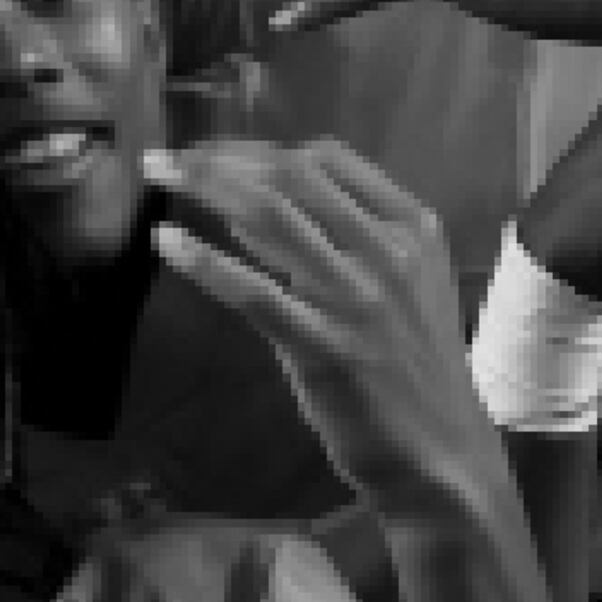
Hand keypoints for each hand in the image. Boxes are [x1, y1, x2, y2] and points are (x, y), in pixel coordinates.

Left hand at [147, 138, 488, 510]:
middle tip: (168, 161)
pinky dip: (203, 260)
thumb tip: (242, 204)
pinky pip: (254, 292)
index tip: (212, 154)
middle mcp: (390, 253)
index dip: (259, 149)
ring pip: (272, 215)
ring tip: (157, 175)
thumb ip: (332, 240)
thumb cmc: (407, 363)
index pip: (328, 159)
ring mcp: (360, 301)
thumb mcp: (395, 284)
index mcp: (412, 229)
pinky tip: (166, 241)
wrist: (444, 452)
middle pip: (293, 176)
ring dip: (204, 186)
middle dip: (220, 159)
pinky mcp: (327, 350)